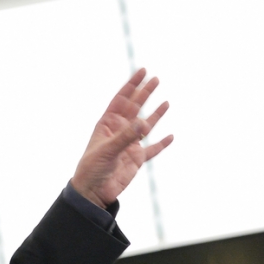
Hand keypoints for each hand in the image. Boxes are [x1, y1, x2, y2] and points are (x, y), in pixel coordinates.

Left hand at [70, 68, 172, 208]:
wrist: (93, 192)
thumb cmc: (92, 168)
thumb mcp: (107, 150)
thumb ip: (126, 137)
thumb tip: (144, 123)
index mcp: (107, 124)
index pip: (121, 99)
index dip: (132, 85)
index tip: (142, 72)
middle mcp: (119, 131)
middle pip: (135, 107)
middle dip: (145, 93)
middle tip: (156, 79)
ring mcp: (129, 144)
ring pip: (146, 126)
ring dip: (156, 114)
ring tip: (166, 102)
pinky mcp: (136, 159)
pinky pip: (152, 149)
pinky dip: (162, 144)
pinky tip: (170, 136)